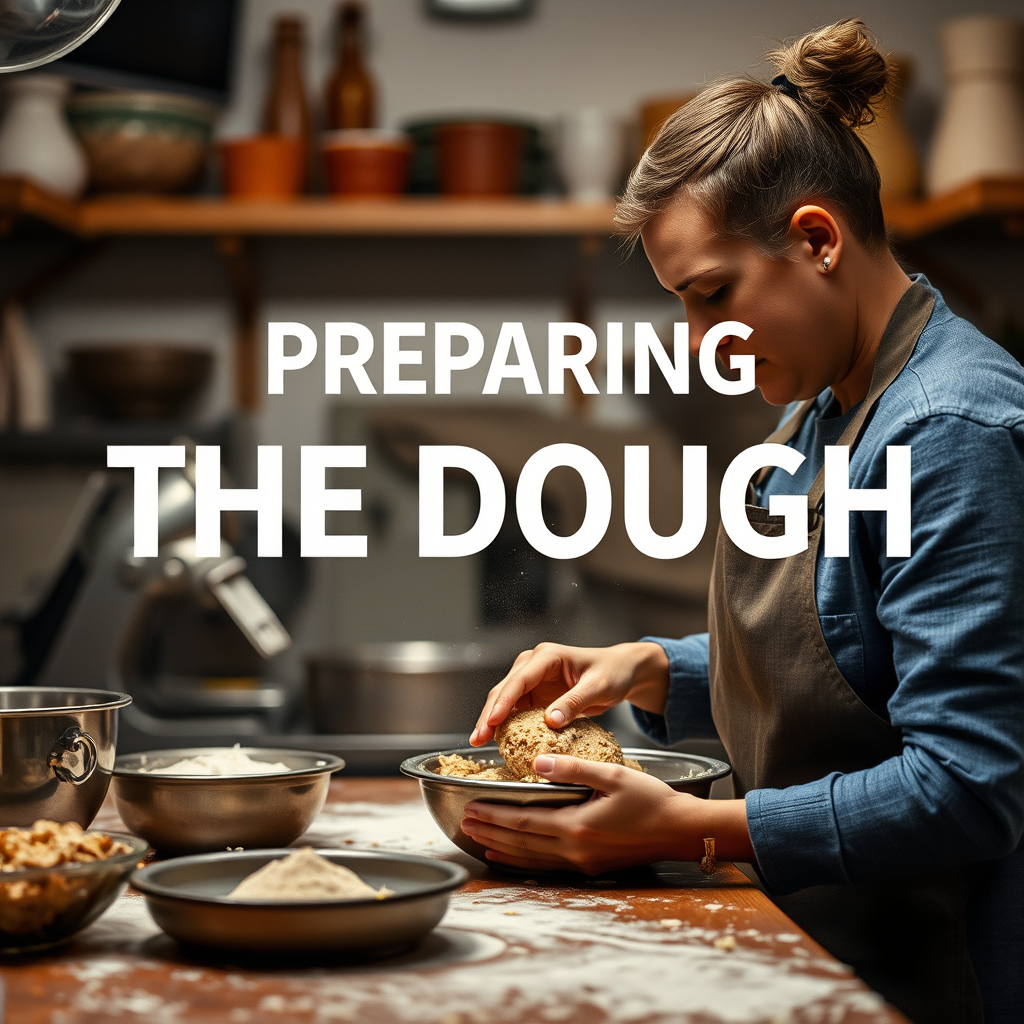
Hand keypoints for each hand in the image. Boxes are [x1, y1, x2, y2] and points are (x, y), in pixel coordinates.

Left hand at [461, 755, 752, 874]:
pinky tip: (514, 855)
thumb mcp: (613, 774)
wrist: (681, 831)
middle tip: (464, 823)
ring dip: (503, 848)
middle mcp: (575, 850)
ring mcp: (582, 863)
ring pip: (531, 858)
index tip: (471, 807)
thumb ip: (572, 768)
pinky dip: (525, 859)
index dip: (494, 815)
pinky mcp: (590, 866)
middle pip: (521, 843)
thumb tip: (537, 761)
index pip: (523, 822)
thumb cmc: (652, 800)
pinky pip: (547, 864)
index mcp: (577, 827)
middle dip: (491, 832)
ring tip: (479, 839)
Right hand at [469, 641, 669, 745]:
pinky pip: (516, 709)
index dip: (504, 701)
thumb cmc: (612, 673)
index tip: (493, 721)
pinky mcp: (535, 694)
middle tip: (478, 738)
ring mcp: (532, 679)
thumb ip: (574, 703)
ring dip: (492, 720)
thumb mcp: (598, 687)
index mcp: (548, 656)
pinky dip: (506, 724)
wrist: (621, 671)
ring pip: (505, 699)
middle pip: (505, 689)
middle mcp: (534, 664)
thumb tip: (550, 721)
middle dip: (489, 714)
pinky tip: (498, 740)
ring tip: (480, 742)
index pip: (520, 679)